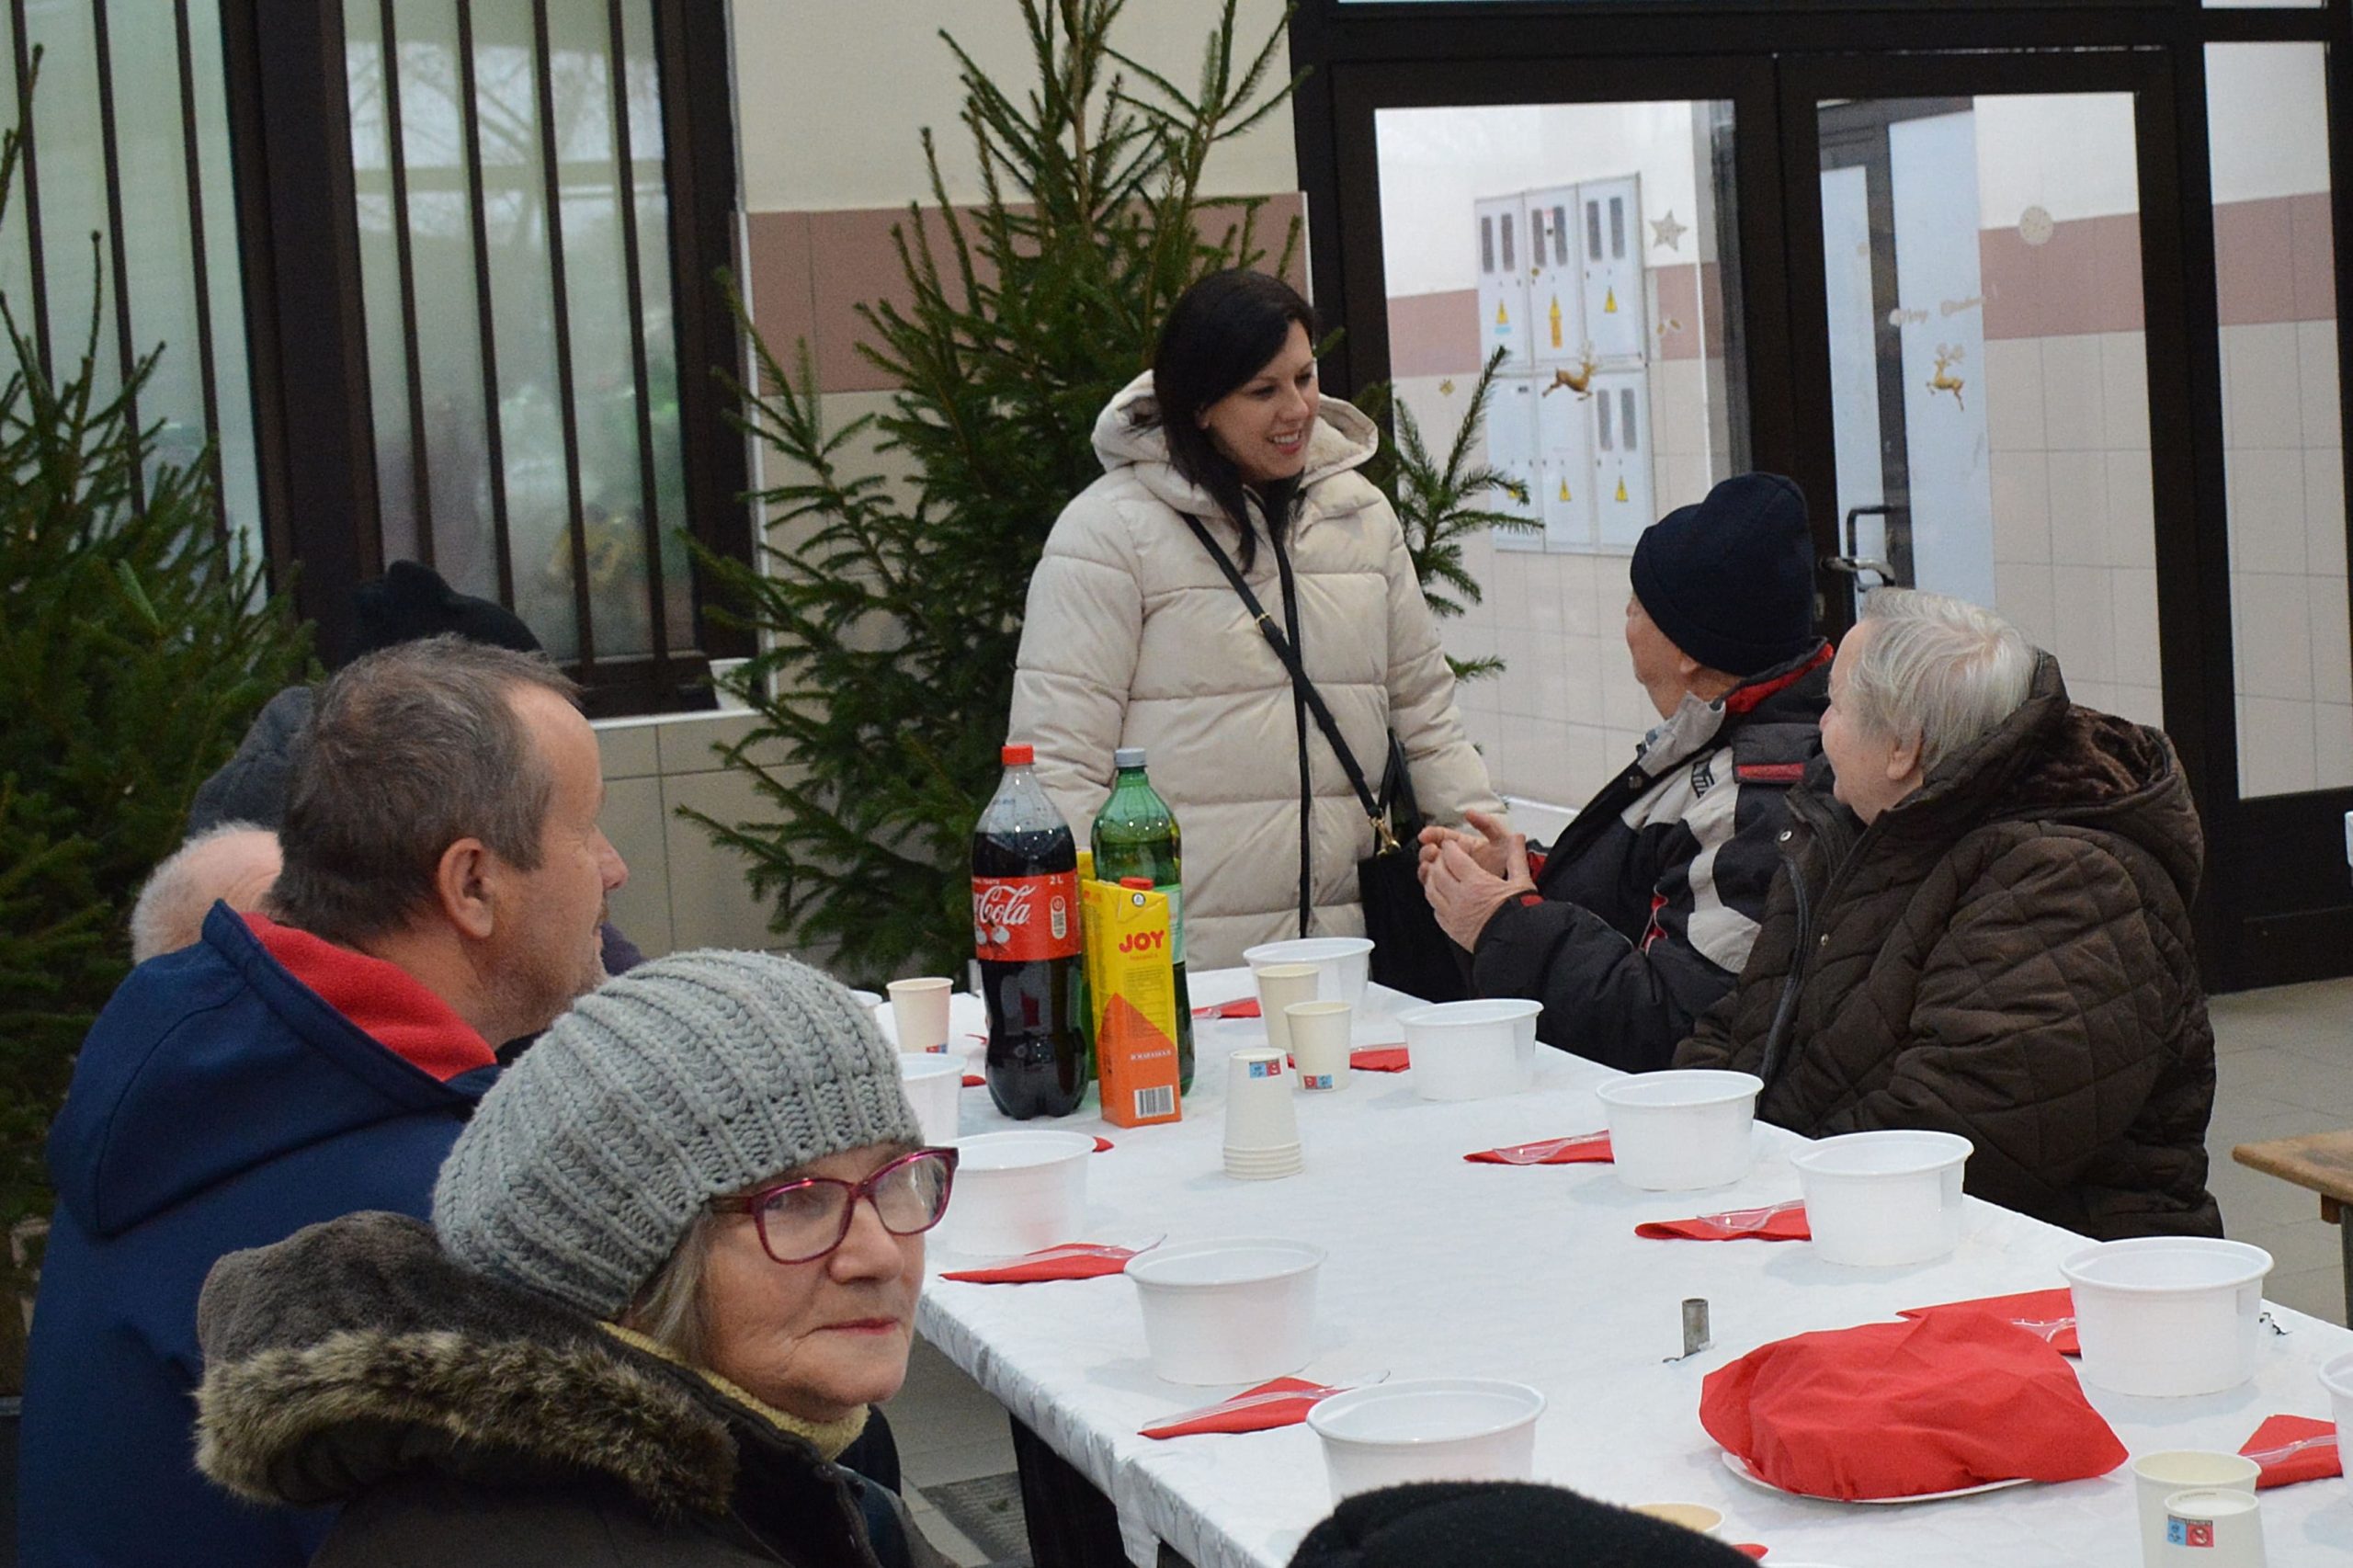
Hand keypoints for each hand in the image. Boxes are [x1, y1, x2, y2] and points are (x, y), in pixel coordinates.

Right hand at [1416, 809, 1516, 884]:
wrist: (1517, 886)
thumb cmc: (1511, 863)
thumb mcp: (1502, 838)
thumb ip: (1487, 823)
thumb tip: (1469, 813)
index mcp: (1464, 844)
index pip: (1442, 836)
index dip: (1431, 834)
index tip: (1425, 835)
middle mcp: (1455, 859)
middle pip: (1432, 852)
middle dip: (1427, 850)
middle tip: (1430, 851)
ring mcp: (1453, 875)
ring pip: (1431, 869)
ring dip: (1426, 866)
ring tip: (1429, 865)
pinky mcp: (1452, 890)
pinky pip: (1436, 885)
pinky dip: (1430, 882)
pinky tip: (1431, 879)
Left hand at [1422, 831, 1536, 950]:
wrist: (1517, 944)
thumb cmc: (1520, 915)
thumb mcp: (1521, 882)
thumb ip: (1516, 857)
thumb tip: (1518, 838)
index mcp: (1476, 883)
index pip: (1453, 857)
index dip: (1449, 847)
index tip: (1451, 845)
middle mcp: (1461, 897)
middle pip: (1437, 871)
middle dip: (1438, 860)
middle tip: (1443, 857)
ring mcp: (1453, 914)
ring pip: (1430, 891)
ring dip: (1431, 879)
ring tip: (1437, 874)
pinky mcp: (1452, 929)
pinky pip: (1435, 911)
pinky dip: (1434, 900)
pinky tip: (1441, 897)